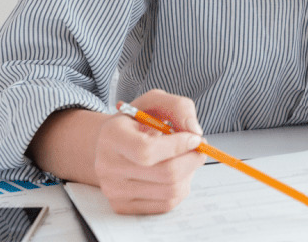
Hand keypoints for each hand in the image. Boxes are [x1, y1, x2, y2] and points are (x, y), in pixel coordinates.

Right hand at [93, 89, 204, 213]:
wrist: (111, 146)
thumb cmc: (136, 123)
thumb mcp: (155, 102)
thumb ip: (179, 107)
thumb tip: (195, 132)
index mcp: (112, 136)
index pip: (147, 151)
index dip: (178, 146)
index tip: (194, 138)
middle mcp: (107, 166)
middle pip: (165, 174)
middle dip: (192, 159)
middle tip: (199, 148)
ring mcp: (113, 190)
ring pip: (171, 191)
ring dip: (188, 173)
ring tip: (184, 159)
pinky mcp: (123, 206)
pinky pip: (166, 204)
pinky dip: (180, 188)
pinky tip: (176, 173)